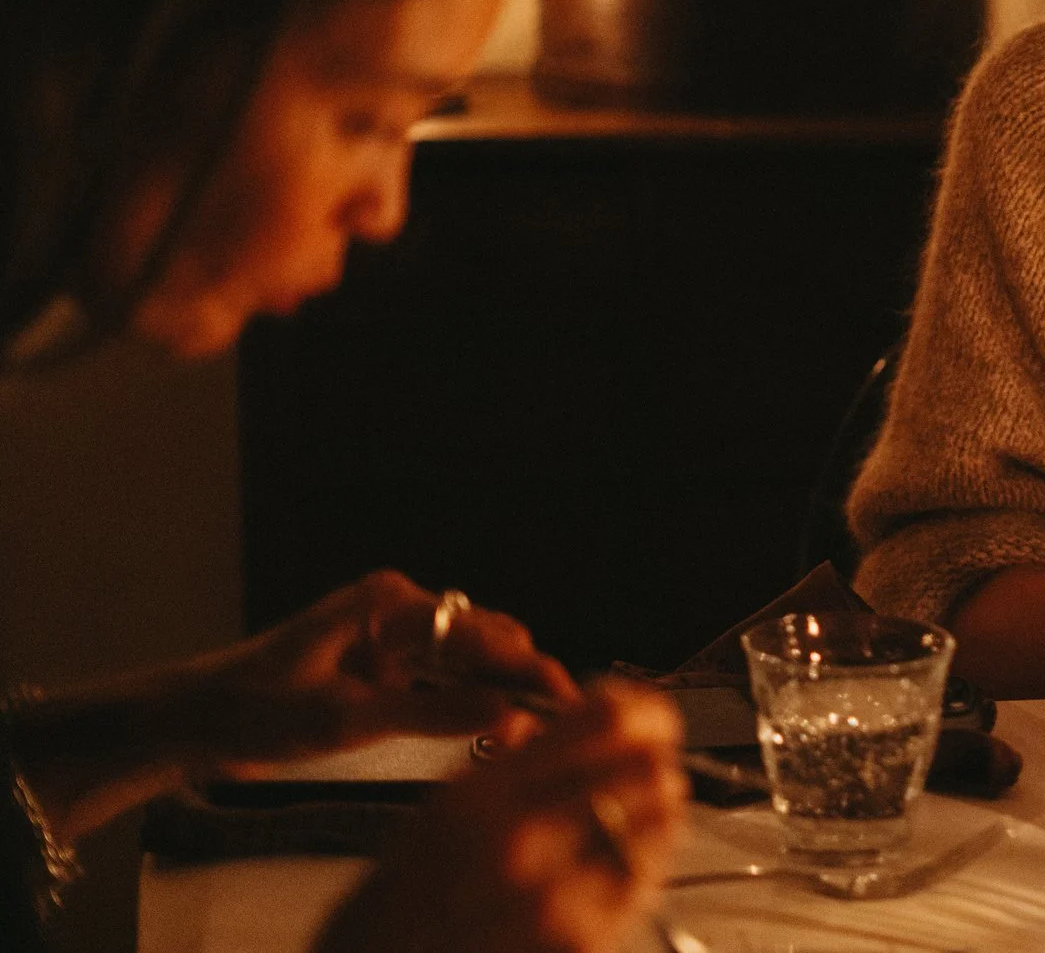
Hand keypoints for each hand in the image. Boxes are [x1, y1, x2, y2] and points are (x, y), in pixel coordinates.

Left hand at [12, 572, 575, 840]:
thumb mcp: (343, 720)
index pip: (480, 632)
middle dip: (523, 676)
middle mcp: (398, 608)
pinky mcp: (384, 664)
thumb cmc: (255, 712)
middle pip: (484, 638)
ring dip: (500, 691)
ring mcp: (392, 635)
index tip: (566, 698)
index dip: (527, 666)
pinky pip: (443, 677)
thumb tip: (508, 713)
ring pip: (469, 659)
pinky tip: (496, 728)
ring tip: (536, 730)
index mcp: (390, 603)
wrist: (190, 721)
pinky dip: (470, 700)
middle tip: (560, 723)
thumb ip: (430, 713)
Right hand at [313, 679, 687, 952]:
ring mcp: (555, 899)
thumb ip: (522, 759)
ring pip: (660, 825)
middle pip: (647, 770)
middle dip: (655, 762)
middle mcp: (522, 842)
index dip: (644, 712)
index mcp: (484, 796)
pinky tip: (623, 858)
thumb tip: (597, 717)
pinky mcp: (580, 941)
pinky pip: (645, 882)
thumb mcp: (447, 805)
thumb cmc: (407, 898)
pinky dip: (645, 861)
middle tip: (646, 767)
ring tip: (637, 814)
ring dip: (658, 811)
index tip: (646, 717)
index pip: (606, 722)